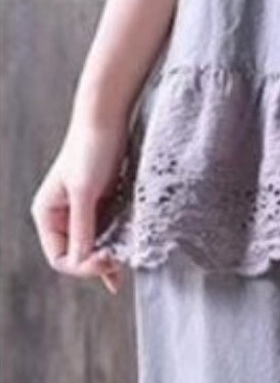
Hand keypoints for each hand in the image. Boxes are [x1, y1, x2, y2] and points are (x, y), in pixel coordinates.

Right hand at [30, 103, 129, 294]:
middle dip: (98, 262)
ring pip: (96, 245)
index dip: (82, 266)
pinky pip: (111, 230)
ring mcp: (85, 210)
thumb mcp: (84, 191)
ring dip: (111, 254)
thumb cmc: (90, 148)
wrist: (108, 116)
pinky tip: (129, 254)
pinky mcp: (104, 202)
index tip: (107, 260)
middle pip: (79, 255)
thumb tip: (81, 262)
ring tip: (129, 258)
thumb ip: (82, 227)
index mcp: (48, 214)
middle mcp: (63, 216)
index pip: (61, 257)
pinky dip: (119, 242)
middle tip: (120, 262)